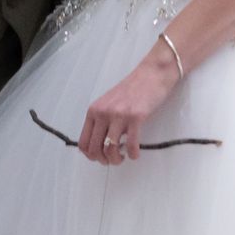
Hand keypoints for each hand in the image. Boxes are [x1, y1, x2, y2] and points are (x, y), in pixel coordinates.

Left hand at [78, 44, 180, 166]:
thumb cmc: (132, 89)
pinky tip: (135, 153)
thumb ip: (101, 120)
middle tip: (114, 160)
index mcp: (93, 111)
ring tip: (124, 157)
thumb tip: (99, 144)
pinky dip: (133, 154)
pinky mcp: (135, 117)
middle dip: (104, 160)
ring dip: (117, 160)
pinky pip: (131, 144)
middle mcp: (102, 113)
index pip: (83, 142)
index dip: (91, 156)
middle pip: (95, 149)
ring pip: (110, 149)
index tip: (101, 157)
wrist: (151, 74)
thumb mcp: (109, 103)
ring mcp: (119, 115)